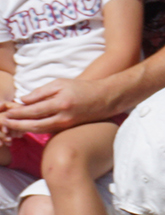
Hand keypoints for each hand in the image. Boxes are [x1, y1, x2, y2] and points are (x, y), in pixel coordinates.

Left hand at [2, 78, 118, 137]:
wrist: (105, 98)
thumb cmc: (82, 88)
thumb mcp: (61, 83)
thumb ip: (41, 92)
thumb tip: (23, 100)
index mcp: (60, 103)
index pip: (33, 110)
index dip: (18, 113)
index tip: (6, 113)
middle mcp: (63, 117)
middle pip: (34, 125)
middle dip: (17, 125)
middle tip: (4, 124)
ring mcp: (65, 125)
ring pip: (40, 130)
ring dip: (23, 129)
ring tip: (11, 127)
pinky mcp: (67, 128)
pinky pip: (47, 130)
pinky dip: (35, 129)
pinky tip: (26, 127)